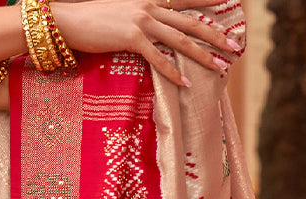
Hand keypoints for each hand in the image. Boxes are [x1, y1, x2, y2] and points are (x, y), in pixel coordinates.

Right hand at [50, 0, 239, 86]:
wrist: (71, 19)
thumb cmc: (95, 18)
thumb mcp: (123, 10)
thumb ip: (142, 16)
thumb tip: (155, 28)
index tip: (228, 0)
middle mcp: (150, 6)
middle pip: (190, 22)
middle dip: (215, 34)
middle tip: (235, 46)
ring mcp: (142, 21)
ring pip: (180, 39)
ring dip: (202, 55)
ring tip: (220, 67)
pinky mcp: (131, 37)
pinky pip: (158, 57)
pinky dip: (173, 71)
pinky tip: (186, 83)